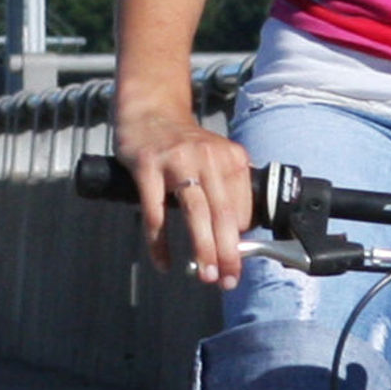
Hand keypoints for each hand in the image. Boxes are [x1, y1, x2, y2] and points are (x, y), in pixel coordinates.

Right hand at [115, 100, 257, 287]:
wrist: (149, 110)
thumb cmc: (183, 143)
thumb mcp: (215, 158)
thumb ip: (226, 189)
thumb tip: (235, 236)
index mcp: (231, 157)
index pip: (243, 207)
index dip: (242, 239)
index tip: (237, 262)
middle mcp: (208, 157)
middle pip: (224, 213)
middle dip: (228, 252)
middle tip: (228, 279)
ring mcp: (177, 161)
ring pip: (195, 213)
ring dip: (203, 248)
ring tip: (206, 275)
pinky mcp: (147, 166)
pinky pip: (155, 212)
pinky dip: (159, 242)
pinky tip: (164, 261)